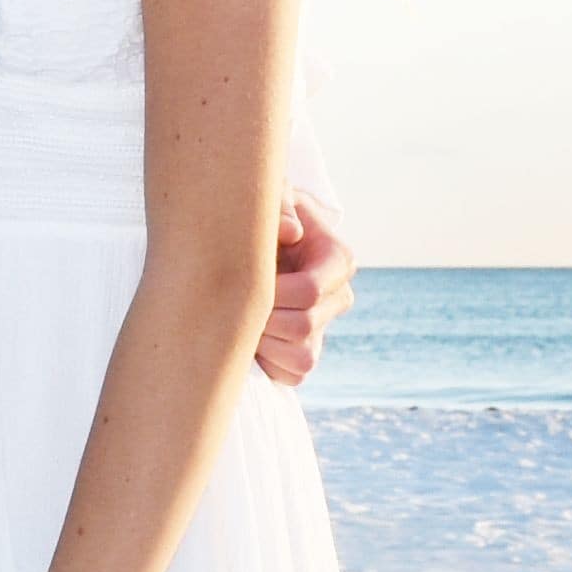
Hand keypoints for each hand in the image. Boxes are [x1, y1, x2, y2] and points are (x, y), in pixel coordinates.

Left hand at [255, 189, 356, 388]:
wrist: (245, 246)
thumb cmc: (258, 217)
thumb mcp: (267, 196)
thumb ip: (278, 205)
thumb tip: (290, 233)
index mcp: (337, 258)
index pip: (309, 291)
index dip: (272, 294)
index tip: (244, 280)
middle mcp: (339, 296)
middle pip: (301, 326)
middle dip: (261, 318)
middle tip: (232, 300)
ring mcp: (325, 328)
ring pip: (299, 357)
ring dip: (262, 342)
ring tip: (241, 316)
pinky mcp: (307, 354)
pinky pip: (292, 375)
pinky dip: (266, 362)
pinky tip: (250, 336)